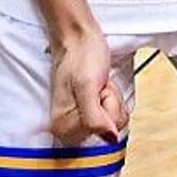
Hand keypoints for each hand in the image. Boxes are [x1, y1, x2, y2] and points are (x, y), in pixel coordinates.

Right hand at [48, 28, 127, 144]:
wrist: (79, 37)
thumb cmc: (80, 55)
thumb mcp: (87, 86)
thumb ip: (95, 117)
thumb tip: (110, 139)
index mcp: (62, 126)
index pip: (101, 134)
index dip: (105, 111)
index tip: (95, 95)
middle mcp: (67, 128)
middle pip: (108, 131)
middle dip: (109, 105)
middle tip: (97, 87)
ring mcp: (79, 121)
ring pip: (113, 123)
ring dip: (111, 100)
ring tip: (97, 85)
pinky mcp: (89, 113)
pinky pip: (113, 116)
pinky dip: (112, 99)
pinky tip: (100, 88)